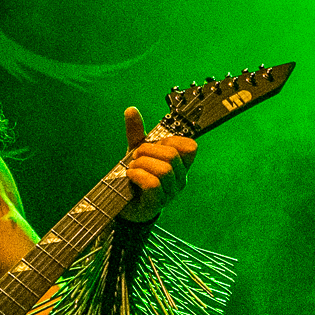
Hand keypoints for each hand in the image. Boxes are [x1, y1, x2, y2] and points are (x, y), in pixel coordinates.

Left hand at [120, 106, 194, 221]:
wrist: (125, 205)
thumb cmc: (136, 177)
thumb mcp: (137, 152)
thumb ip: (136, 132)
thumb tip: (131, 109)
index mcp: (181, 164)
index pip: (190, 147)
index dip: (171, 141)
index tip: (155, 145)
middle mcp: (180, 178)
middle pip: (172, 155)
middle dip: (148, 151)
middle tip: (136, 157)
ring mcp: (171, 192)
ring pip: (164, 170)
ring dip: (142, 164)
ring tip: (132, 167)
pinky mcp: (158, 203)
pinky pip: (153, 184)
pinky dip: (138, 175)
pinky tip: (130, 175)